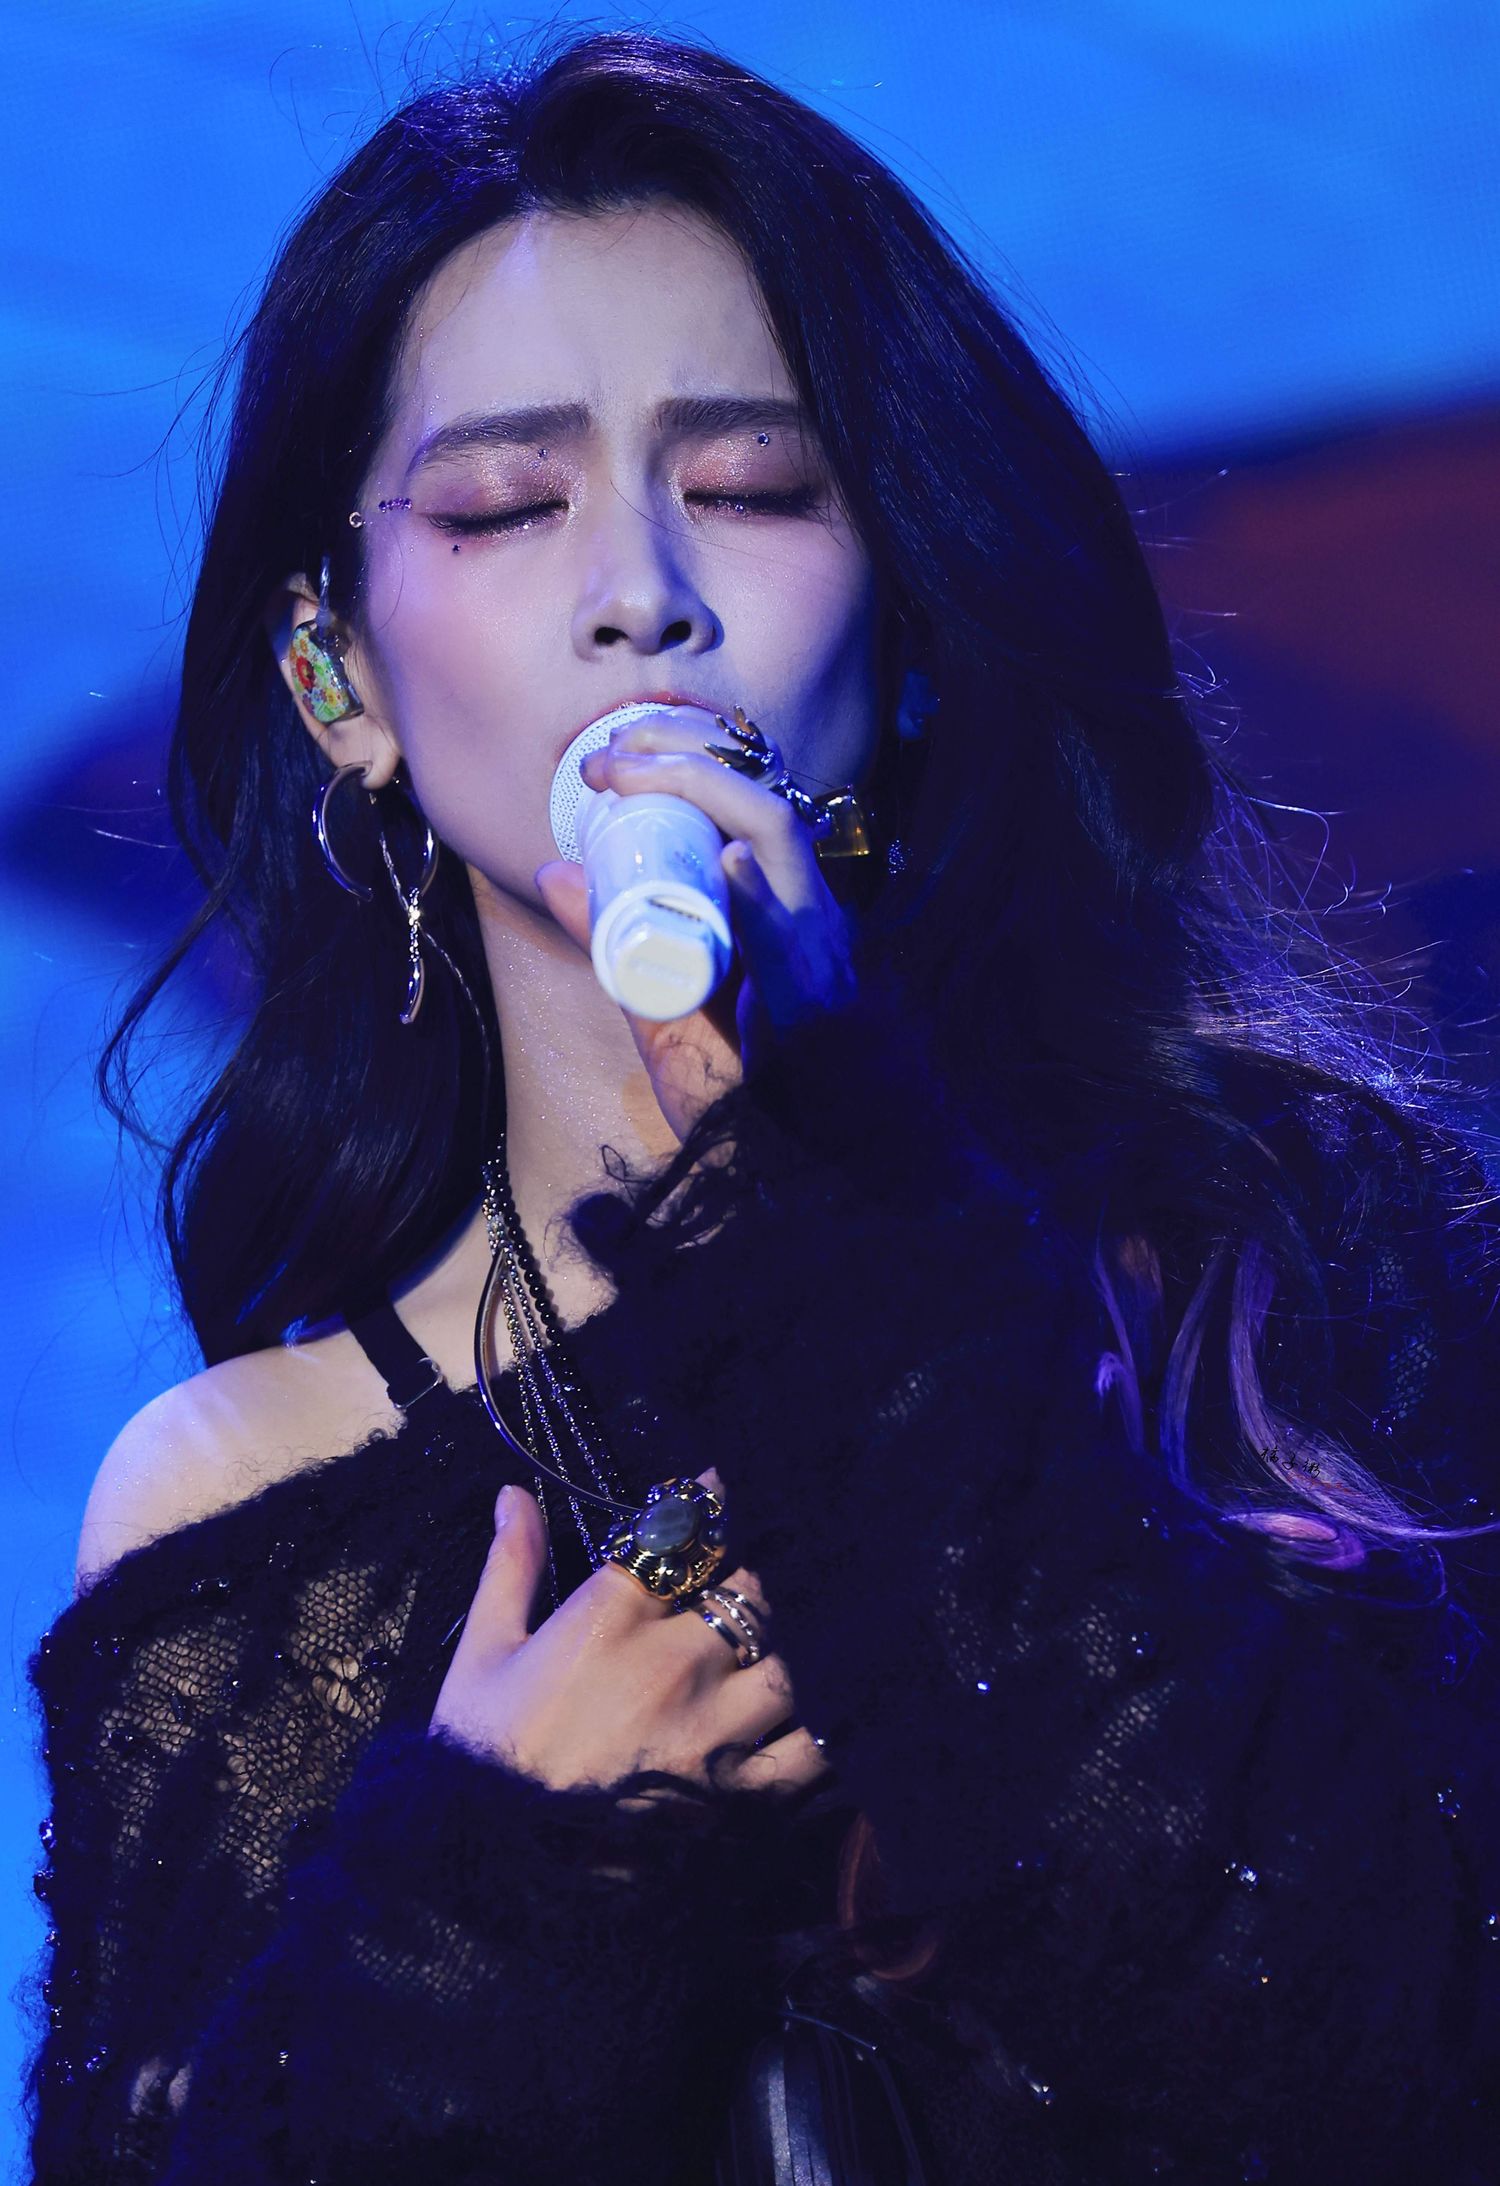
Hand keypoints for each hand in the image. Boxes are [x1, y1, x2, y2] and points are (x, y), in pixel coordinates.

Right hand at [429, 1466, 831, 1802]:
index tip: (715, 1488)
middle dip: (743, 1584)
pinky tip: (809, 1718)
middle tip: (731, 1590)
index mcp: (609, 1620)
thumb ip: (511, 1564)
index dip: (705, 1504)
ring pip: (783, 1663)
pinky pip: (806, 1751)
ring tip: (761, 1657)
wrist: (489, 1865)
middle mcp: (671, 1666)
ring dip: (778, 1653)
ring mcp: (711, 1732)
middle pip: (746, 1595)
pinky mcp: (735, 1795)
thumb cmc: (481, 1752)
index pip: (680, 1536)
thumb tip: (512, 1491)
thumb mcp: (484, 1650)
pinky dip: (817, 1732)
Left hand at [534, 705, 856, 1143]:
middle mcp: (805, 918)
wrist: (798, 1179)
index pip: (747, 802)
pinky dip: (766, 904)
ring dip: (709, 797)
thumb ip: (612, 943)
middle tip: (608, 753)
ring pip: (781, 845)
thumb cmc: (740, 1096)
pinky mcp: (821, 1011)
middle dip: (685, 757)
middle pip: (761, 802)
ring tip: (636, 777)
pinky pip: (798, 945)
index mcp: (777, 909)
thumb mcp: (657, 1005)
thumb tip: (552, 871)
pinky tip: (736, 867)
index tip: (609, 754)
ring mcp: (817, 957)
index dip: (685, 758)